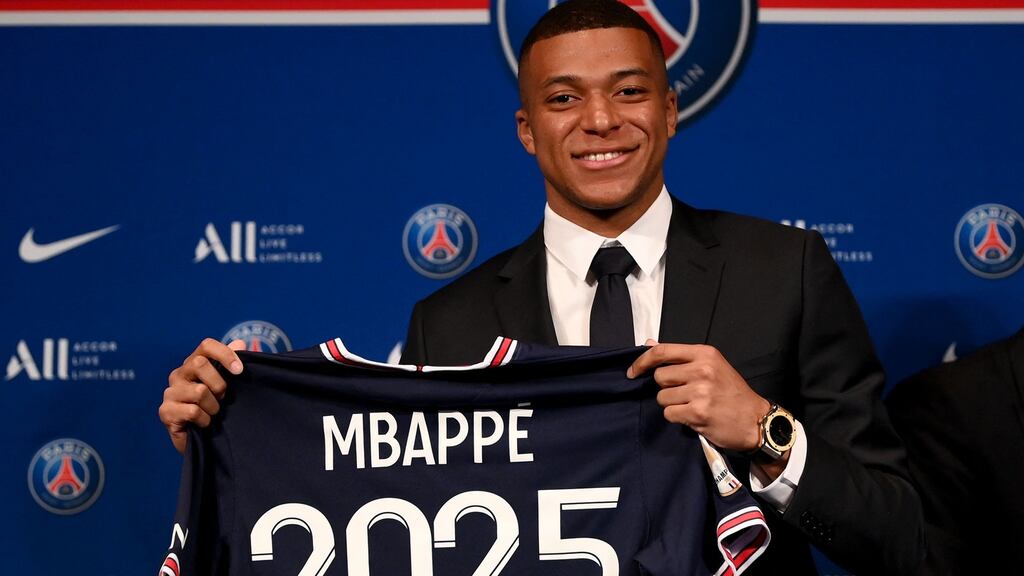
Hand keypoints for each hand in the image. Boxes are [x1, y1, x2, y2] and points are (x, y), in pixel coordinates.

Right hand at [159, 338, 244, 453]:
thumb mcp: (228, 385)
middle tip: (222, 398)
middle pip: (200, 364)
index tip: (240, 371)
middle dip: (219, 384)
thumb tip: (240, 342)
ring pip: (199, 391)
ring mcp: (169, 392)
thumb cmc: (216, 407)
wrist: (204, 439)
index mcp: (194, 363)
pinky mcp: (165, 411)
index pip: (206, 345)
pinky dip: (205, 419)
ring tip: (212, 413)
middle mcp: (179, 374)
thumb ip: (233, 364)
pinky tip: (203, 423)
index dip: (225, 354)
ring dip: (213, 406)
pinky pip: (192, 411)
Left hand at [628, 340, 769, 453]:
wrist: (756, 420)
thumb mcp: (712, 366)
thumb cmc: (732, 393)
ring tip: (692, 405)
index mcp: (704, 354)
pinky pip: (669, 413)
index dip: (642, 361)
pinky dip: (677, 417)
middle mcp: (702, 369)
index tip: (632, 371)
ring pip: (662, 397)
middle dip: (666, 388)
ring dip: (672, 404)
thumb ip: (681, 357)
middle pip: (659, 377)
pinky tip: (693, 416)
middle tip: (685, 393)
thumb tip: (649, 343)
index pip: (662, 351)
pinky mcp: (698, 412)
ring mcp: (700, 391)